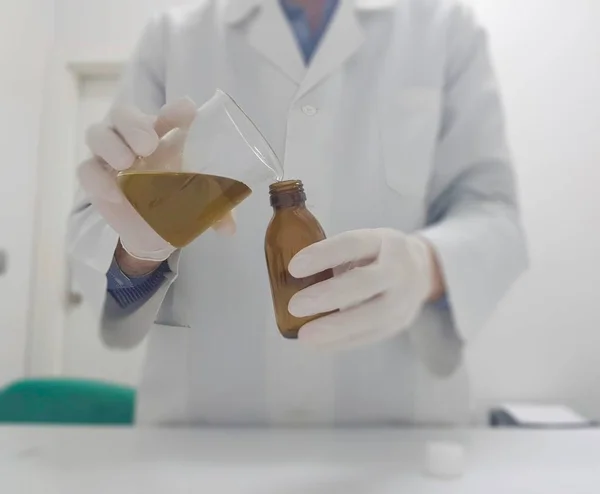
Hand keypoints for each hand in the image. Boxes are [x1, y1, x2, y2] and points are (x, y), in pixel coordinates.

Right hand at [78, 98, 235, 261]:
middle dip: (133, 124)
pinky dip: (97, 180)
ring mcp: (112, 155)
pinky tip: (114, 195)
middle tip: (148, 146)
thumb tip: (228, 229)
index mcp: (169, 136)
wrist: (156, 231)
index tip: (187, 114)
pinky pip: (86, 170)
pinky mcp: (97, 178)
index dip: (177, 109)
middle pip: (123, 113)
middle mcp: (137, 138)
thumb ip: (218, 208)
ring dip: (111, 144)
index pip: (172, 112)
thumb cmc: (182, 201)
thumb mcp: (204, 202)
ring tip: (127, 164)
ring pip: (97, 133)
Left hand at [287, 229, 437, 350]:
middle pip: (365, 283)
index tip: (293, 267)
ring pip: (372, 316)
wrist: (421, 270)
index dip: (323, 255)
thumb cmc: (376, 256)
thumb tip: (288, 278)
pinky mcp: (401, 323)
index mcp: (383, 240)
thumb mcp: (362, 244)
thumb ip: (333, 257)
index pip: (352, 244)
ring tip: (305, 335)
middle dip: (329, 296)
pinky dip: (342, 342)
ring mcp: (405, 298)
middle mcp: (399, 268)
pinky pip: (370, 336)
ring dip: (336, 328)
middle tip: (295, 306)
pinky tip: (318, 344)